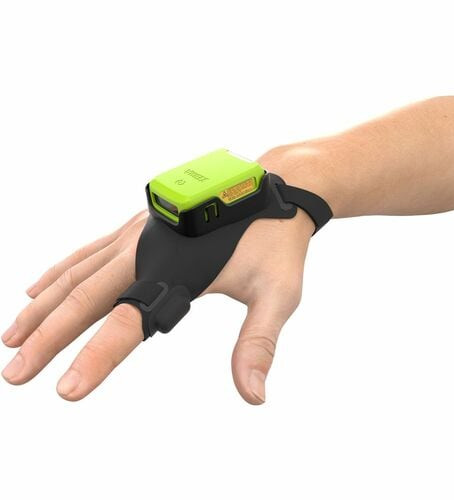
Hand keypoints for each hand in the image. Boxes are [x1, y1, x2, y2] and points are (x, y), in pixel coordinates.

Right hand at [2, 164, 314, 403]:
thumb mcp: (278, 293)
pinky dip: (60, 271)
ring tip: (12, 335)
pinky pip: (88, 252)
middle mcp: (148, 249)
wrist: (271, 188)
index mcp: (177, 269)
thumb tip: (254, 396)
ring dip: (44, 306)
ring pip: (78, 273)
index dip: (94, 357)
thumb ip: (259, 343)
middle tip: (14, 372)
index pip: (127, 322)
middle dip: (47, 337)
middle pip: (86, 297)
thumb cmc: (276, 241)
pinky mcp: (139, 227)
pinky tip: (40, 286)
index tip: (64, 389)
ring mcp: (139, 234)